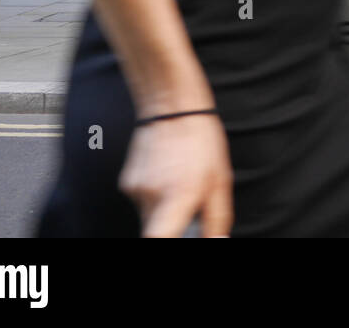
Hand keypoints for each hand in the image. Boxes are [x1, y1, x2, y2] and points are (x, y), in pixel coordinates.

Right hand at [119, 112, 232, 237]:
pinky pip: (143, 202)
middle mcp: (152, 197)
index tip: (181, 236)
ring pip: (150, 217)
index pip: (158, 239)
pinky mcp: (126, 183)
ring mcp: (135, 190)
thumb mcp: (222, 180)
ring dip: (165, 211)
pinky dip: (156, 197)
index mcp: (179, 197)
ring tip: (180, 183)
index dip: (168, 243)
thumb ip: (217, 219)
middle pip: (158, 232)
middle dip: (173, 227)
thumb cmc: (201, 140)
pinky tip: (167, 175)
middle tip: (188, 208)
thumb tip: (216, 242)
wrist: (172, 106)